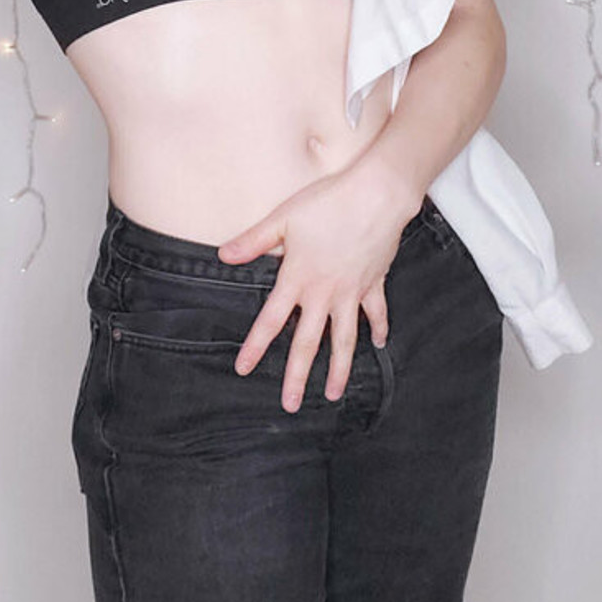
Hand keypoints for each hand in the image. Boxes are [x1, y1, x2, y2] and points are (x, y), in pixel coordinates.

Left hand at [216, 165, 423, 412]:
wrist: (377, 195)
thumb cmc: (328, 202)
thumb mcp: (283, 218)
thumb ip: (253, 241)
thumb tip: (223, 256)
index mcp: (298, 279)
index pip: (271, 320)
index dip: (255, 346)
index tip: (243, 370)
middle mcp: (325, 293)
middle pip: (308, 343)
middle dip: (297, 376)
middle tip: (290, 405)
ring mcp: (352, 291)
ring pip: (345, 339)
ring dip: (338, 368)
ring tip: (332, 394)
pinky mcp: (374, 282)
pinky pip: (376, 312)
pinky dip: (379, 328)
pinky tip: (379, 344)